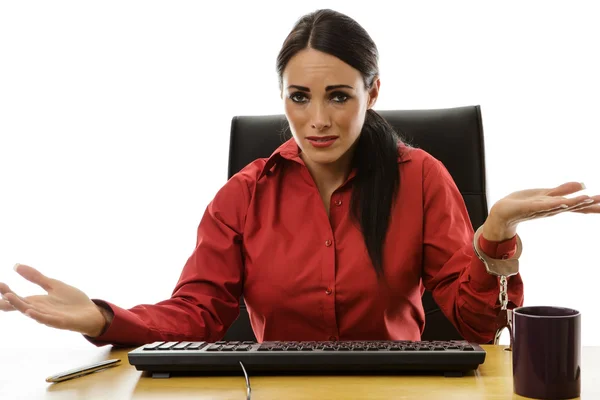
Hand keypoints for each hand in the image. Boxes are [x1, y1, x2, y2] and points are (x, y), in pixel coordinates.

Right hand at [0, 264, 110, 336]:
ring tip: (9, 297)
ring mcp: (50, 317)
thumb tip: (16, 265)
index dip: (6, 292)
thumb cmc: (72, 301)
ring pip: (32, 312)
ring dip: (20, 305)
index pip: (17, 298)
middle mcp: (40, 310)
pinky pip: (48, 320)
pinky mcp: (62, 322)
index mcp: (37, 302)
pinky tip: (31, 312)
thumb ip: (36, 277)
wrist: (92, 312)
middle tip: (1, 289)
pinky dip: (39, 316)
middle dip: (9, 298)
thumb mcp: (53, 285)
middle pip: (21, 304)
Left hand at [483, 182, 599, 240]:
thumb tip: (583, 184)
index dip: (593, 205)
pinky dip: (554, 203)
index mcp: (557, 205)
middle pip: (573, 207)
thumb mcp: (546, 194)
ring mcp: (541, 208)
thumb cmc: (525, 204)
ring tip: (590, 198)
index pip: (579, 205)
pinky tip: (564, 201)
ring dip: (575, 202)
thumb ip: (563, 190)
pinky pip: (544, 205)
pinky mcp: (530, 207)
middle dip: (589, 205)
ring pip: (561, 205)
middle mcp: (552, 208)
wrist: (503, 212)